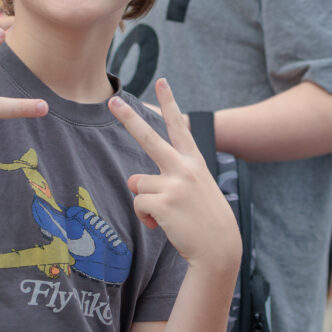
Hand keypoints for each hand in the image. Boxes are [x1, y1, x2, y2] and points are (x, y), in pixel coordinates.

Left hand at [108, 79, 240, 271]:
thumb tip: (132, 182)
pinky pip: (139, 204)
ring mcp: (174, 184)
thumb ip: (164, 179)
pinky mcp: (164, 203)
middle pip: (149, 138)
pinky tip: (164, 225)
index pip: (180, 127)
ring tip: (168, 214)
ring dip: (146, 201)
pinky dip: (146, 217)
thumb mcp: (192, 191)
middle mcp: (184, 168)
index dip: (170, 103)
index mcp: (194, 162)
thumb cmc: (205, 220)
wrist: (220, 249)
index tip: (162, 82)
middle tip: (111, 101)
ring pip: (138, 183)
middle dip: (129, 118)